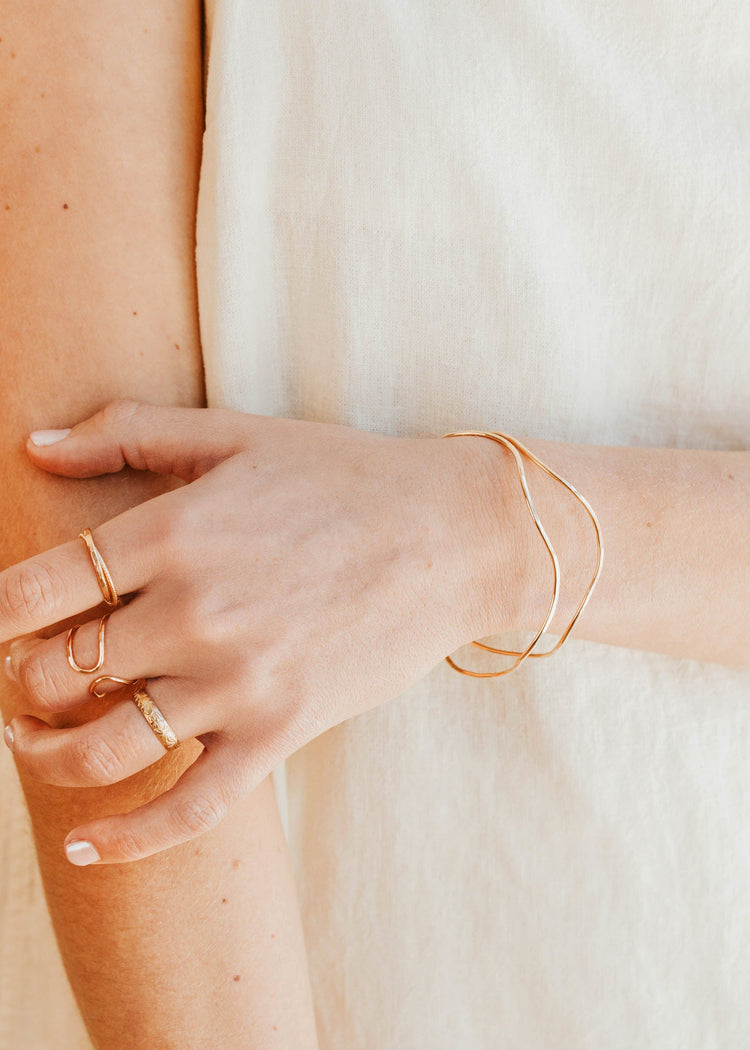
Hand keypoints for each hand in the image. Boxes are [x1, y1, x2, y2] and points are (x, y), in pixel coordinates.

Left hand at [1, 401, 501, 862]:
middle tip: (24, 676)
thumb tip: (32, 446)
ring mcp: (238, 681)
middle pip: (53, 674)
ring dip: (44, 756)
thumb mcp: (234, 433)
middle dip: (18, 681)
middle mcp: (194, 612)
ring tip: (30, 741)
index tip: (3, 624)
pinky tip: (86, 847)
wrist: (452, 536)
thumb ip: (127, 431)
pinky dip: (128, 839)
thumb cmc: (344, 478)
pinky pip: (189, 807)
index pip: (33, 591)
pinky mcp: (281, 731)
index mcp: (172, 532)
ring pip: (101, 749)